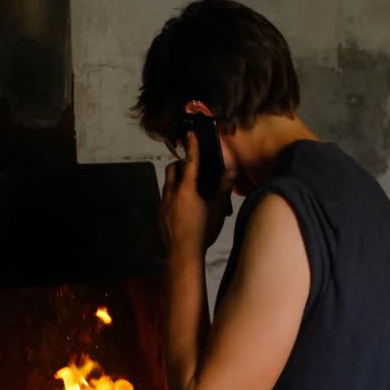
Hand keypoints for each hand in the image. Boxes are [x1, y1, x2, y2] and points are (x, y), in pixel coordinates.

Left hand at [161, 131, 231, 254]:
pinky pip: (165, 197)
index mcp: (186, 190)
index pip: (190, 162)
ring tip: (191, 189)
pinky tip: (184, 206)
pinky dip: (174, 194)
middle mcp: (171, 193)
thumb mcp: (218, 210)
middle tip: (193, 169)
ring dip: (177, 180)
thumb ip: (223, 189)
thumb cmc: (203, 232)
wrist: (183, 253)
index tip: (190, 135)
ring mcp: (163, 204)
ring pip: (168, 183)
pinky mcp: (160, 214)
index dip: (192, 147)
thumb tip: (230, 173)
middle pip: (172, 168)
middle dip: (181, 164)